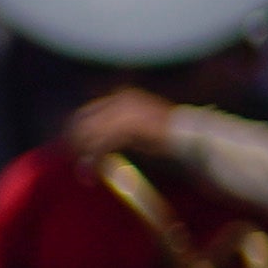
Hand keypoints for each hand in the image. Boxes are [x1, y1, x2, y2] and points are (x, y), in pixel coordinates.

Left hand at [60, 91, 181, 168]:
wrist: (193, 135)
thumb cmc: (172, 134)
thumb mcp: (141, 126)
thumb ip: (119, 129)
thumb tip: (96, 143)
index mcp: (123, 96)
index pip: (87, 112)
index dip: (77, 131)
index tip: (74, 149)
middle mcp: (120, 100)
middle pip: (83, 122)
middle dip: (76, 144)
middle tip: (76, 163)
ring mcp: (124, 112)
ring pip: (90, 135)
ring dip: (84, 155)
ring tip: (85, 172)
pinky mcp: (128, 127)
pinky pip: (102, 146)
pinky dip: (95, 160)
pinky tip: (94, 171)